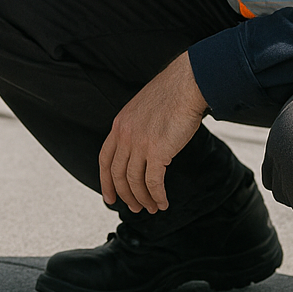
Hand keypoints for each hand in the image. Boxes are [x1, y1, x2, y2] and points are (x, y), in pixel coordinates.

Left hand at [99, 52, 209, 214]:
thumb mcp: (143, 109)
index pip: (105, 159)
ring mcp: (139, 143)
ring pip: (135, 182)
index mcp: (119, 124)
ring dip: (143, 199)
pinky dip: (157, 196)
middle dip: (125, 195)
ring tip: (152, 208)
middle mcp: (125, 135)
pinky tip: (163, 202)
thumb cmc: (172, 93)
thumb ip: (137, 127)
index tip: (109, 197)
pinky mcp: (157, 150)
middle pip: (118, 175)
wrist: (187, 83)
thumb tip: (144, 147)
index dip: (105, 182)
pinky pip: (154, 182)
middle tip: (134, 208)